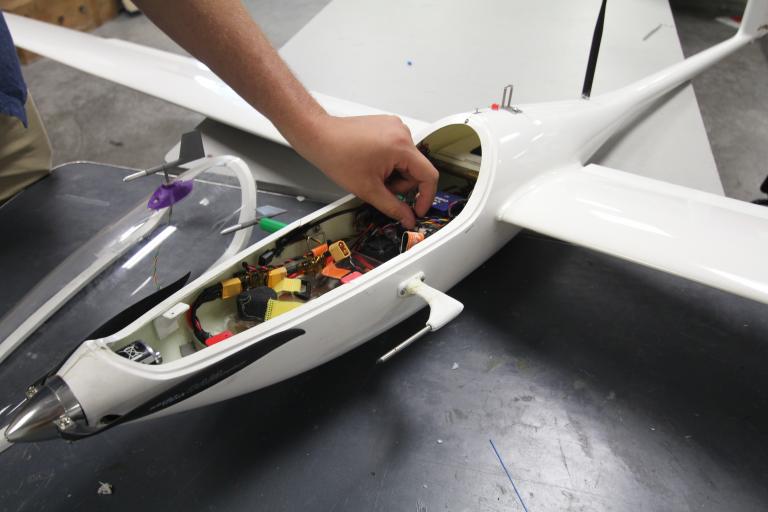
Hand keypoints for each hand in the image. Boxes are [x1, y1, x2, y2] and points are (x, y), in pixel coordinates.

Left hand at [295, 114, 438, 228]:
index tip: (417, 210)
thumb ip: (393, 207)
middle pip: (416, 170)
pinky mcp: (387, 125)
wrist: (319, 136)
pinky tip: (370, 163)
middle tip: (379, 187)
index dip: (426, 197)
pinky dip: (388, 162)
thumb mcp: (368, 189)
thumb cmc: (337, 156)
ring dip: (393, 174)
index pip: (429, 176)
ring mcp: (395, 127)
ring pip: (406, 161)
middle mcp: (402, 132)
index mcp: (401, 146)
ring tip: (371, 173)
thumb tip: (408, 218)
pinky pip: (397, 150)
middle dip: (400, 185)